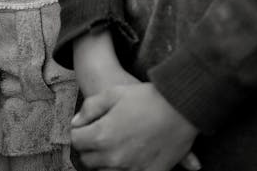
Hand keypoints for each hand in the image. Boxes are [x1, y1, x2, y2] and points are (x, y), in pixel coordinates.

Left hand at [71, 82, 198, 170]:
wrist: (180, 109)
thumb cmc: (146, 98)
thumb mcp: (113, 94)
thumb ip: (90, 108)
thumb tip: (76, 122)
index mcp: (102, 135)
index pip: (76, 141)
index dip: (78, 132)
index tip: (83, 127)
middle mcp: (114, 157)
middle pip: (88, 161)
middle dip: (89, 148)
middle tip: (98, 136)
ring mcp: (131, 169)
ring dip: (104, 162)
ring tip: (113, 146)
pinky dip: (122, 169)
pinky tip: (127, 156)